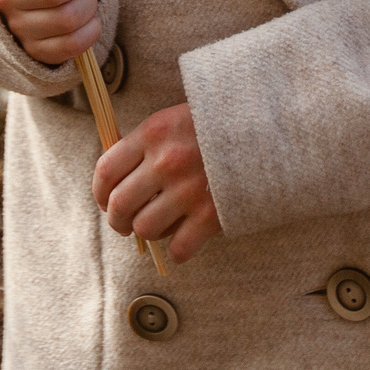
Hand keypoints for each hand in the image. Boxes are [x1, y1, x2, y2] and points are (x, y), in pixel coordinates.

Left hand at [93, 102, 220, 262]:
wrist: (270, 129)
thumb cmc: (218, 124)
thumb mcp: (177, 118)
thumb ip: (148, 144)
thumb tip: (118, 179)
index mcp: (154, 132)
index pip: (106, 170)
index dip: (99, 193)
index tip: (105, 202)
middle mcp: (166, 161)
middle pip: (120, 205)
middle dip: (118, 221)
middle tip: (126, 224)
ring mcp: (189, 189)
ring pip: (146, 229)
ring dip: (148, 234)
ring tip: (158, 227)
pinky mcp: (213, 214)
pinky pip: (179, 248)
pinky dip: (177, 251)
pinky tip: (183, 241)